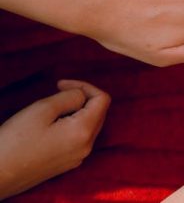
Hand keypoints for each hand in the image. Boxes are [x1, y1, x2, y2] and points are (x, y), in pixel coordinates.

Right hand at [0, 80, 109, 199]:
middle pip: (99, 112)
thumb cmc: (15, 140)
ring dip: (76, 111)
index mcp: (84, 132)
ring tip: (51, 109)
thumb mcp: (43, 109)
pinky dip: (71, 125)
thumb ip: (70, 97)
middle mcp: (86, 147)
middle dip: (82, 98)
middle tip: (56, 92)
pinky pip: (79, 138)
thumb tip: (82, 96)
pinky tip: (50, 125)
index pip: (103, 99)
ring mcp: (77, 158)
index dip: (85, 86)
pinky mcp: (66, 164)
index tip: (60, 84)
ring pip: (89, 125)